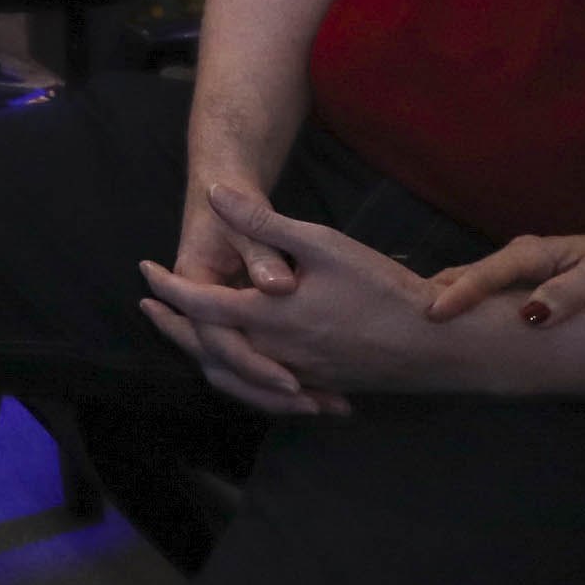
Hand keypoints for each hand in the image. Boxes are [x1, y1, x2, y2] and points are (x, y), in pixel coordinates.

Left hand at [137, 181, 478, 417]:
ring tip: (187, 333)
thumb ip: (263, 222)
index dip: (166, 288)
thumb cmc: (382, 290)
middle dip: (171, 327)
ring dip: (203, 354)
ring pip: (234, 376)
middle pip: (205, 348)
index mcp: (268, 317)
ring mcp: (298, 376)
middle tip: (149, 307)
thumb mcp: (322, 243)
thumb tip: (214, 194)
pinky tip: (245, 361)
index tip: (145, 270)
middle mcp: (276, 354)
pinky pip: (265, 389)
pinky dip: (241, 376)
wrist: (439, 345)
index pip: (198, 305)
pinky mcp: (320, 387)